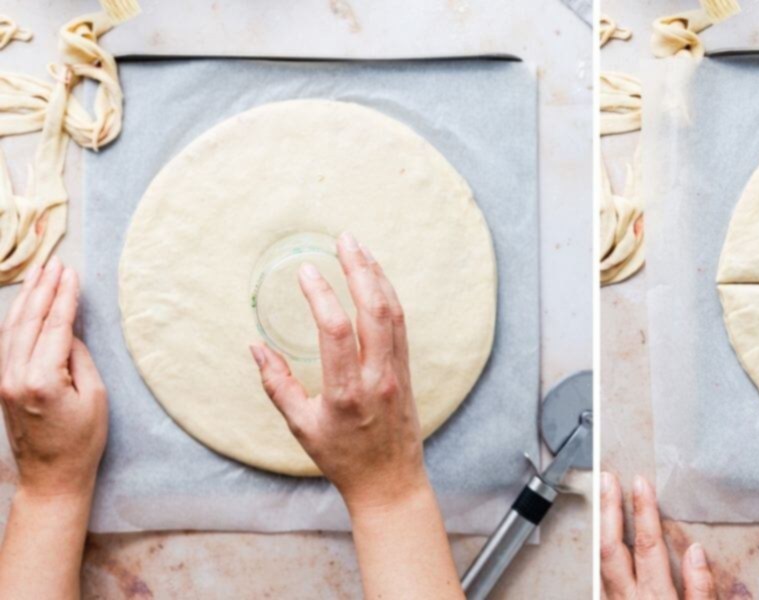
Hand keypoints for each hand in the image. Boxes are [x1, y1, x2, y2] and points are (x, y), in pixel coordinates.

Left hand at [0, 257, 107, 500]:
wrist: (51, 478)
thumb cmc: (82, 442)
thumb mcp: (94, 398)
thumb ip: (79, 359)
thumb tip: (68, 333)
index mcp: (42, 380)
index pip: (55, 327)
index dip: (65, 297)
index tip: (71, 274)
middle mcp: (14, 377)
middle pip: (29, 322)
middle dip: (43, 290)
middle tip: (55, 263)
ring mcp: (2, 380)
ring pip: (11, 329)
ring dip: (27, 299)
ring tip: (39, 274)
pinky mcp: (1, 385)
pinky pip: (6, 343)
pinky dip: (16, 320)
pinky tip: (24, 306)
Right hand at [250, 232, 424, 511]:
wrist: (389, 481)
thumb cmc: (341, 457)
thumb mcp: (300, 427)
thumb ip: (277, 385)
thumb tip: (255, 346)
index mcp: (346, 392)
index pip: (337, 331)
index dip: (322, 296)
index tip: (307, 270)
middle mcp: (377, 377)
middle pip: (375, 311)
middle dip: (360, 270)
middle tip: (344, 238)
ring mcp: (396, 372)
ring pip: (393, 313)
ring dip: (377, 276)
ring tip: (358, 248)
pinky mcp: (407, 371)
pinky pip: (400, 324)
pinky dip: (388, 296)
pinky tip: (376, 278)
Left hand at [601, 472, 715, 599]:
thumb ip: (701, 590)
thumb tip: (696, 552)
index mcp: (655, 598)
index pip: (647, 545)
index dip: (644, 511)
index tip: (642, 485)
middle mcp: (626, 599)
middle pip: (610, 547)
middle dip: (608, 509)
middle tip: (607, 481)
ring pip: (597, 560)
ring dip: (598, 527)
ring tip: (600, 500)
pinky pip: (596, 575)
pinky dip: (596, 550)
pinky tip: (598, 536)